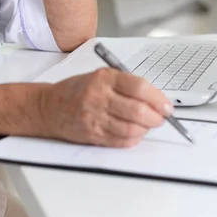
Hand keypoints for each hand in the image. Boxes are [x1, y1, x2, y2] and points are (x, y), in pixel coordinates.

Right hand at [37, 68, 172, 147]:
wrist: (50, 107)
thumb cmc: (77, 90)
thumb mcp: (100, 76)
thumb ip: (126, 84)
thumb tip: (155, 99)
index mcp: (104, 78)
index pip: (138, 87)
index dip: (158, 98)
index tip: (166, 105)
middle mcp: (99, 97)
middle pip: (138, 111)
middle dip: (156, 117)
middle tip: (161, 117)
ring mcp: (95, 117)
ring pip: (132, 129)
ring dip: (146, 129)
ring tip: (147, 124)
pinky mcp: (93, 134)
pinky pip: (121, 141)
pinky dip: (134, 138)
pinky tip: (134, 132)